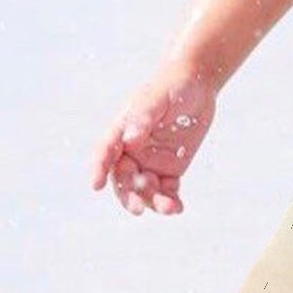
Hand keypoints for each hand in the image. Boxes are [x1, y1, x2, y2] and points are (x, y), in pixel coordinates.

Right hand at [90, 62, 216, 216]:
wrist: (196, 84)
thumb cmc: (171, 85)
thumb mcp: (156, 97)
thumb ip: (143, 117)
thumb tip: (130, 138)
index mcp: (121, 131)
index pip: (105, 152)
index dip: (98, 168)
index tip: (95, 185)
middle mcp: (132, 150)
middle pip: (123, 179)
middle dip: (128, 195)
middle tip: (137, 209)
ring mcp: (150, 162)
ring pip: (145, 190)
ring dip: (153, 202)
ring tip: (169, 208)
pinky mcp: (170, 169)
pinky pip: (166, 191)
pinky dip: (171, 201)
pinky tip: (177, 208)